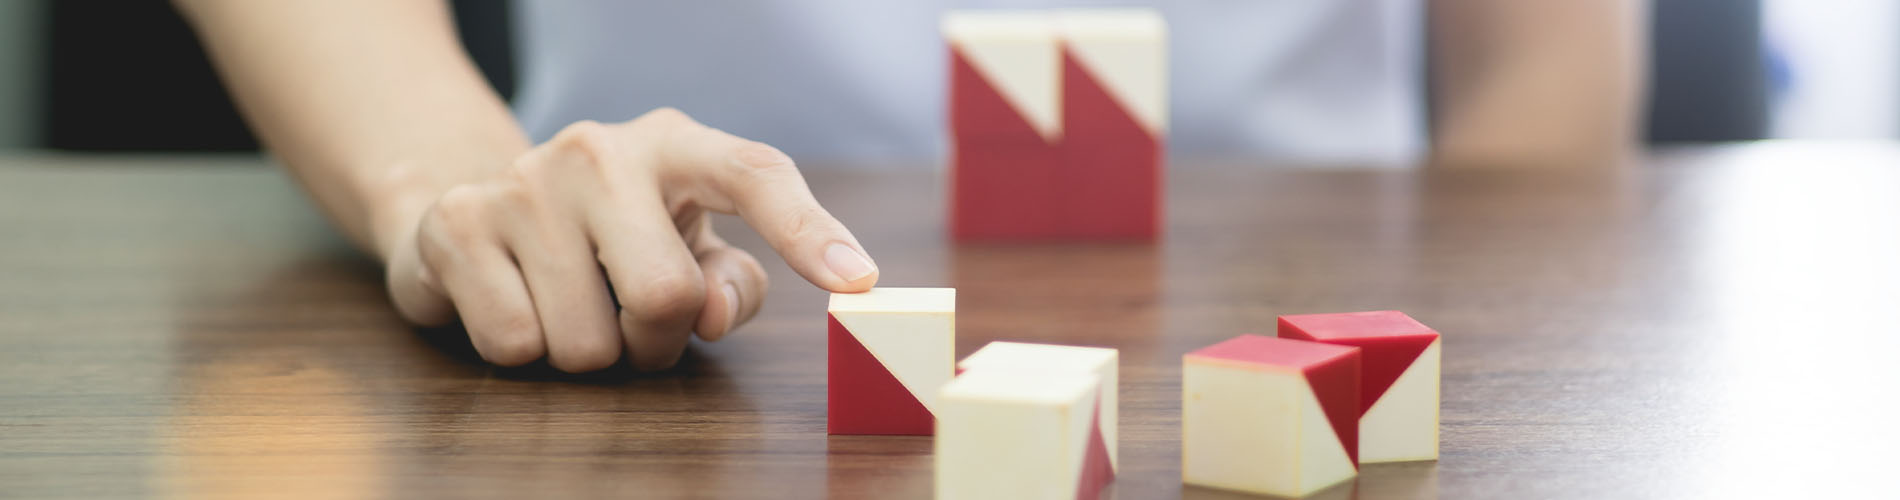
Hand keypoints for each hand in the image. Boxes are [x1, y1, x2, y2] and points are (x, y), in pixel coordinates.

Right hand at [380, 108, 878, 371]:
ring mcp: (523, 182)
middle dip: (654, 341)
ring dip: (586, 353)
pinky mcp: (457, 225)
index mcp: (675, 145)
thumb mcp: (683, 248)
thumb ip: (728, 282)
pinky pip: (516, 343)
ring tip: (568, 305)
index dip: (809, 230)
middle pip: (664, 296)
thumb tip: (714, 313)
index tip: (858, 280)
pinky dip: (523, 350)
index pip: (755, 174)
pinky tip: (515, 302)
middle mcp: (599, 149)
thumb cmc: (607, 238)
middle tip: (631, 323)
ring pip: (586, 341)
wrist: (468, 207)